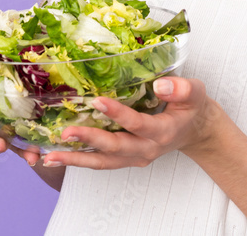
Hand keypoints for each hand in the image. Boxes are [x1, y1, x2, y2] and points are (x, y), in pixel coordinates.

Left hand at [39, 76, 220, 169]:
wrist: (196, 130)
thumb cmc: (192, 107)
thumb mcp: (195, 92)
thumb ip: (181, 88)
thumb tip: (159, 85)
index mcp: (163, 132)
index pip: (138, 124)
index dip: (118, 113)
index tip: (97, 100)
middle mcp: (147, 149)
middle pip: (115, 148)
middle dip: (89, 140)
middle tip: (66, 132)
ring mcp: (135, 157)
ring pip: (104, 162)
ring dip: (77, 159)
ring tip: (50, 156)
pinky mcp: (126, 159)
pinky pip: (102, 163)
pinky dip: (80, 161)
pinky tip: (59, 156)